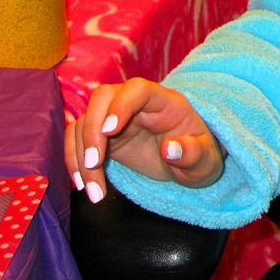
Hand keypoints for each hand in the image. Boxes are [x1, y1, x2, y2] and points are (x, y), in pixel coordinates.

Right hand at [64, 77, 224, 202]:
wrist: (186, 163)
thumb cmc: (198, 156)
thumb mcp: (205, 160)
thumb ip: (193, 154)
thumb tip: (170, 149)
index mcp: (164, 102)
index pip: (138, 89)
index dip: (121, 104)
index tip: (111, 131)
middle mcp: (136, 104)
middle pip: (103, 97)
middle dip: (93, 129)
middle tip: (95, 164)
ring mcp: (115, 117)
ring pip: (84, 121)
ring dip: (80, 154)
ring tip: (92, 190)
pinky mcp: (101, 136)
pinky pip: (77, 140)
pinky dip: (74, 161)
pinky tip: (84, 185)